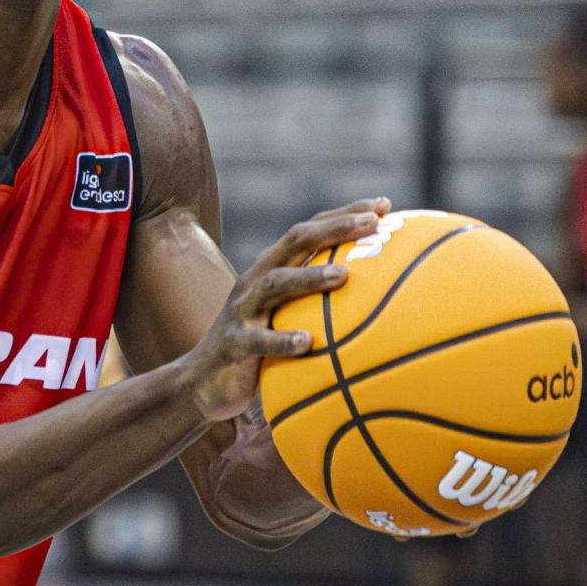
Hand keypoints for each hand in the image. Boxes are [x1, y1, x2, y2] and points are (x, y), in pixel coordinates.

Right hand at [178, 200, 387, 423]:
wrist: (202, 381)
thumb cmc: (258, 348)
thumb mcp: (286, 318)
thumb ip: (320, 304)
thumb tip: (383, 302)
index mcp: (272, 269)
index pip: (310, 231)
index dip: (344, 213)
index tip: (384, 204)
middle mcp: (256, 281)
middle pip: (294, 241)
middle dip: (334, 228)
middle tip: (372, 223)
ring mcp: (242, 310)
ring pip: (275, 283)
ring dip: (309, 276)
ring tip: (343, 275)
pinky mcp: (233, 343)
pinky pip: (258, 340)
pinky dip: (281, 340)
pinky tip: (307, 343)